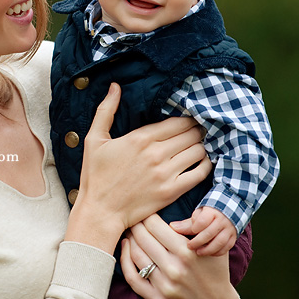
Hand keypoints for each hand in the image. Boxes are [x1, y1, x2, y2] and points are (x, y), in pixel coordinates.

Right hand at [65, 84, 209, 252]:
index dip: (187, 118)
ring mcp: (165, 174)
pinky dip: (205, 164)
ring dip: (200, 145)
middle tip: (197, 130)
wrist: (100, 211)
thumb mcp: (94, 139)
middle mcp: (155, 154)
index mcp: (139, 138)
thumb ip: (106, 110)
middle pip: (190, 133)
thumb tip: (115, 86)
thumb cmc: (95, 175)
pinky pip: (199, 173)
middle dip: (196, 129)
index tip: (189, 118)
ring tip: (199, 144)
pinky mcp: (171, 191)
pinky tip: (201, 161)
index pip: (177, 121)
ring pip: (197, 150)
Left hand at [121, 215, 238, 298]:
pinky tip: (126, 248)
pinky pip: (132, 277)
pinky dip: (124, 261)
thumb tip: (173, 206)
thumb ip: (194, 227)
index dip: (147, 215)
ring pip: (136, 255)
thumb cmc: (213, 270)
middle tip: (133, 218)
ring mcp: (165, 286)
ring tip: (129, 231)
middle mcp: (175, 269)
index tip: (144, 211)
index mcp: (187, 252)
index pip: (155, 225)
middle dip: (136, 224)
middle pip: (143, 238)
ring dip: (129, 239)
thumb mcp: (211, 245)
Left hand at [173, 207, 236, 255]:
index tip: (190, 232)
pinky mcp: (234, 237)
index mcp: (212, 212)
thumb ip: (187, 223)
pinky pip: (227, 247)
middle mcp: (222, 220)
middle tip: (189, 247)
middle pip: (209, 233)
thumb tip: (172, 227)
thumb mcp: (199, 214)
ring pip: (219, 242)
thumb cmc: (209, 213)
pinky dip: (217, 252)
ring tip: (198, 252)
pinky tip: (209, 254)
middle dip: (198, 242)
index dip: (195, 228)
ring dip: (208, 249)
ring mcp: (229, 229)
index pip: (202, 221)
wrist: (230, 209)